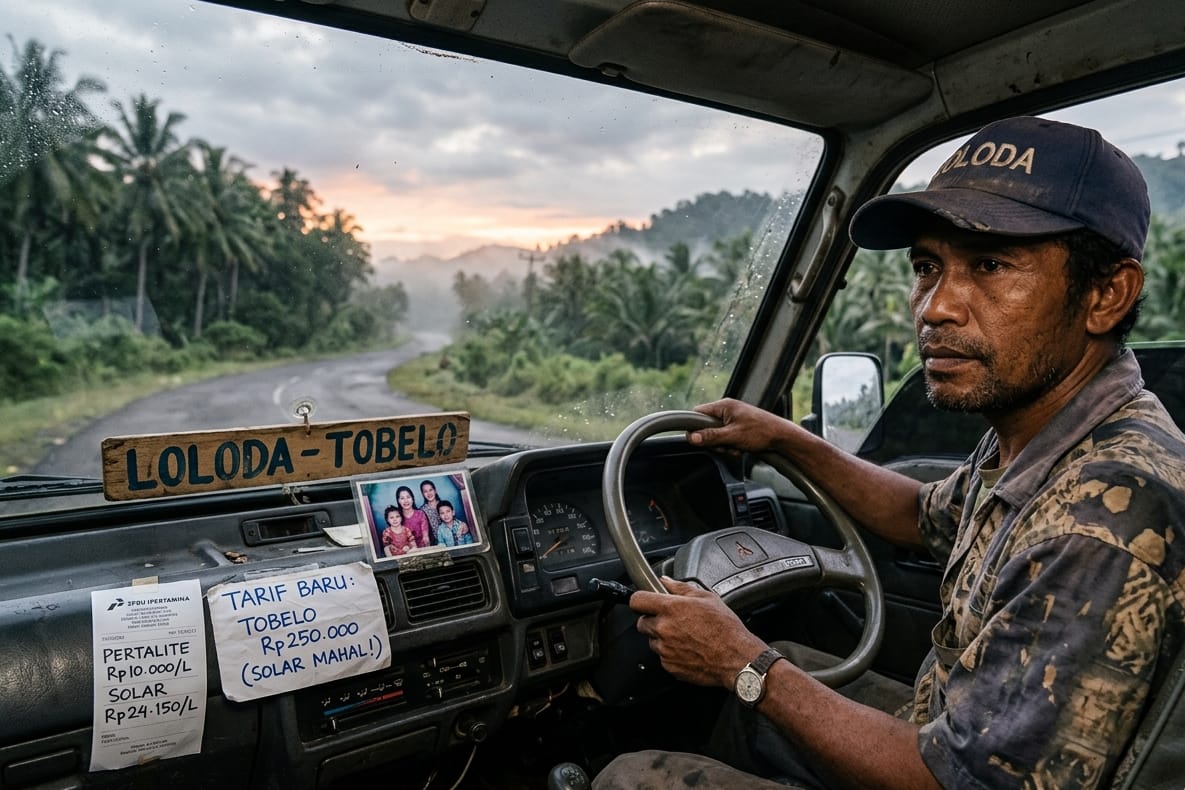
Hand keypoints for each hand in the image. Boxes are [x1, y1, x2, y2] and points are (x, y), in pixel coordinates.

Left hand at [630, 576, 766, 687]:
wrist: (737, 658)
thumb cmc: (726, 629)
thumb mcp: (707, 598)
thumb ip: (681, 587)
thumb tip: (666, 581)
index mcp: (671, 608)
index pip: (637, 600)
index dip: (640, 600)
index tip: (645, 602)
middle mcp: (664, 629)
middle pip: (641, 622)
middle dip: (652, 620)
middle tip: (671, 620)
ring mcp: (665, 649)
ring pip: (652, 641)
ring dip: (662, 638)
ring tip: (684, 635)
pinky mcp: (669, 666)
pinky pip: (662, 656)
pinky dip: (670, 653)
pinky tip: (688, 648)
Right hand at [687, 398, 797, 454]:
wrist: (782, 437)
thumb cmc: (762, 431)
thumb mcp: (733, 435)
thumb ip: (711, 436)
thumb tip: (692, 437)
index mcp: (724, 406)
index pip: (697, 413)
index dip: (695, 427)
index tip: (697, 439)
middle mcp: (727, 411)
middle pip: (706, 428)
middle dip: (714, 441)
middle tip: (725, 445)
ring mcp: (733, 420)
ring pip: (716, 436)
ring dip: (724, 445)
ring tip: (737, 446)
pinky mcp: (738, 429)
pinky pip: (726, 439)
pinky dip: (731, 446)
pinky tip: (741, 448)